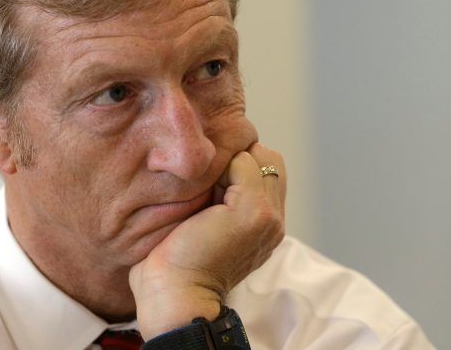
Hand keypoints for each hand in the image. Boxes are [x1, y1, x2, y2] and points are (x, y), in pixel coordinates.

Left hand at [129, 143, 286, 338]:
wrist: (175, 295)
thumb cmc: (176, 264)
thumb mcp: (209, 226)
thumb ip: (223, 199)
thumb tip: (216, 165)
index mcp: (267, 226)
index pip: (268, 170)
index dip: (238, 166)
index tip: (209, 189)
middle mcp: (275, 221)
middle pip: (269, 159)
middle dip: (238, 159)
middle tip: (208, 186)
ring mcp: (269, 216)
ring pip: (258, 156)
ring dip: (227, 163)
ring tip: (205, 193)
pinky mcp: (254, 210)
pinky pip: (243, 162)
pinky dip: (219, 168)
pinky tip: (202, 196)